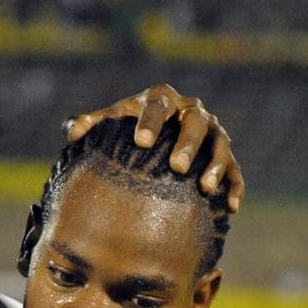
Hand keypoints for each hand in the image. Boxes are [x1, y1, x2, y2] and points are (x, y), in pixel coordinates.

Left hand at [65, 82, 243, 212]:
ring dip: (215, 164)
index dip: (150, 121)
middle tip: (176, 167)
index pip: (157, 105)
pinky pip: (236, 170)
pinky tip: (231, 207)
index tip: (140, 142)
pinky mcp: (225, 156)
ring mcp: (212, 132)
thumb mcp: (109, 124)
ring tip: (204, 187)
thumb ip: (90, 125)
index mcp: (161, 100)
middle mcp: (191, 111)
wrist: (153, 139)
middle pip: (195, 121)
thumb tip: (72, 133)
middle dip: (187, 143)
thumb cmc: (126, 132)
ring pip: (220, 143)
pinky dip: (235, 186)